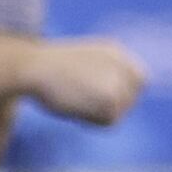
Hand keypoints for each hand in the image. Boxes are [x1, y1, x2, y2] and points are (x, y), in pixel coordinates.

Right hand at [25, 38, 147, 125]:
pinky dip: (92, 120)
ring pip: (120, 110)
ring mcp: (118, 79)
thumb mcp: (79, 65)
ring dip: (99, 113)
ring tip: (74, 102)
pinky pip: (109, 120)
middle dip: (114, 107)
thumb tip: (113, 103)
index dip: (125, 94)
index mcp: (114, 51)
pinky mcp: (111, 98)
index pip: (138, 79)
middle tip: (85, 106)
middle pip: (132, 97)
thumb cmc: (45, 69)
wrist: (32, 66)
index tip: (104, 101)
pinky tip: (73, 107)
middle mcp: (121, 63)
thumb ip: (99, 76)